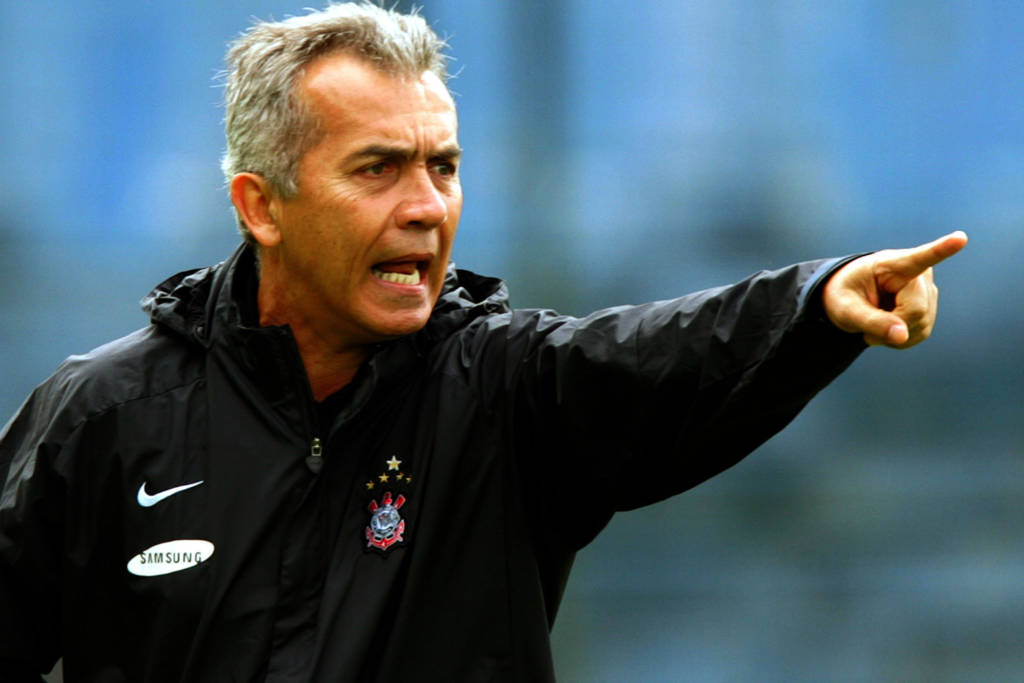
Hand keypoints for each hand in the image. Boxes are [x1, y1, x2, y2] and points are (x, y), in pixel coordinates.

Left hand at [822, 231, 967, 348]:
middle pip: (916, 311)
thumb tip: (902, 336)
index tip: (960, 237)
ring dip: (894, 333)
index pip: (921, 257)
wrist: (850, 298)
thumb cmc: (845, 296)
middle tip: (867, 322)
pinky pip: (920, 333)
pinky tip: (888, 327)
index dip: (943, 249)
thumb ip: (871, 321)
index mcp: (894, 264)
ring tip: (877, 320)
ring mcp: (928, 291)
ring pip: (920, 326)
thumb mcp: (846, 310)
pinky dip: (900, 338)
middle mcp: (919, 274)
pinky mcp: (930, 308)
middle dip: (891, 325)